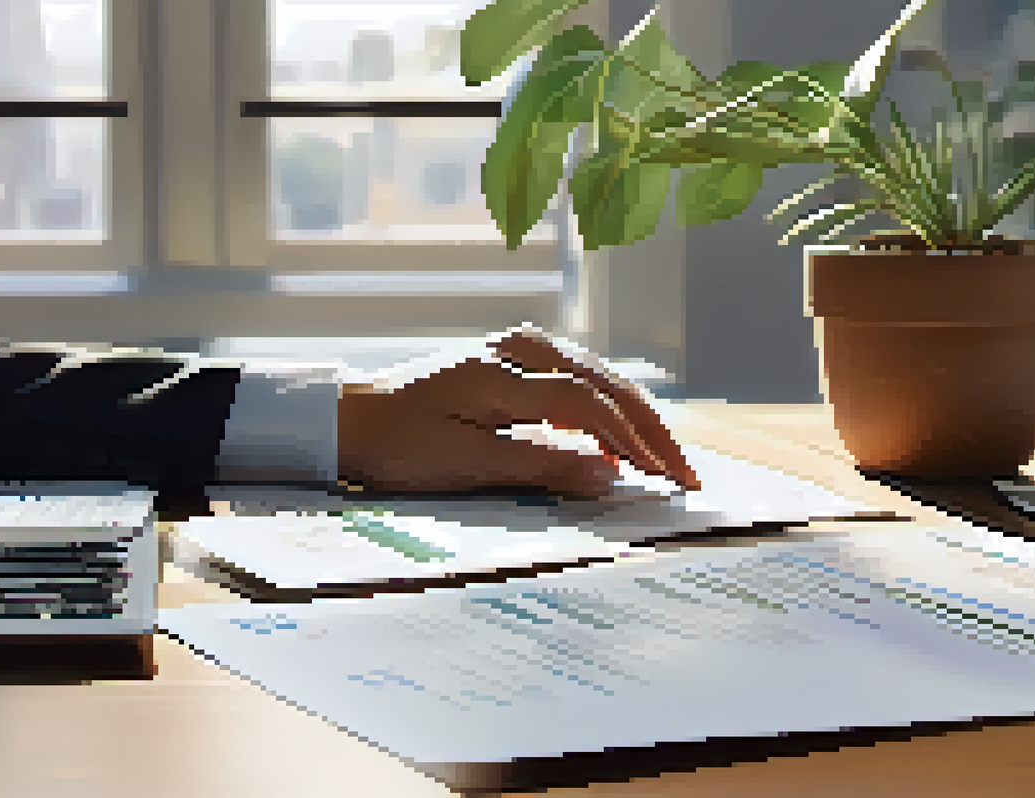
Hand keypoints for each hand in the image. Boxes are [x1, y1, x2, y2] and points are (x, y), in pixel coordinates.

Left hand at [336, 328, 699, 498]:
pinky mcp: (515, 361)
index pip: (587, 404)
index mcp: (503, 370)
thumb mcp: (466, 462)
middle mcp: (518, 348)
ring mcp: (517, 349)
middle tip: (684, 473)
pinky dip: (607, 410)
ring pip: (598, 378)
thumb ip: (540, 463)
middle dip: (650, 430)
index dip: (630, 442)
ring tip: (666, 460)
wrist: (349, 418)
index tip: (663, 479)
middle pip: (605, 383)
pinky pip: (578, 381)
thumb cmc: (398, 443)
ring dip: (635, 419)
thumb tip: (608, 472)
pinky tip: (621, 441)